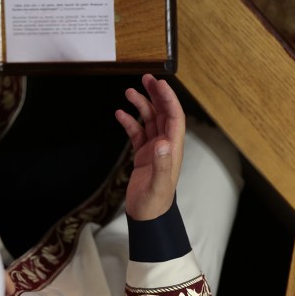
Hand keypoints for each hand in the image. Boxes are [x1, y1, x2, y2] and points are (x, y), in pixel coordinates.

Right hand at [114, 74, 184, 219]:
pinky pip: (138, 133)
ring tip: (129, 92)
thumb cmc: (154, 203)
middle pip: (164, 114)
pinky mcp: (143, 155)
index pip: (174, 117)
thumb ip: (162, 164)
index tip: (159, 83)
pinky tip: (120, 114)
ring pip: (150, 121)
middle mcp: (166, 146)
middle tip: (146, 78)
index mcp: (173, 149)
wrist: (147, 217)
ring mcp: (155, 150)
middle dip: (156, 95)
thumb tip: (163, 142)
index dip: (168, 99)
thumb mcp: (158, 184)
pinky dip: (130, 122)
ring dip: (142, 106)